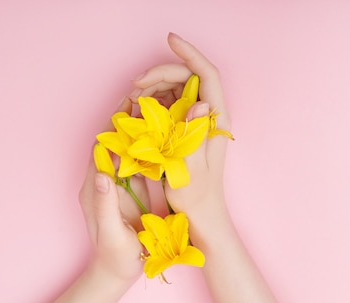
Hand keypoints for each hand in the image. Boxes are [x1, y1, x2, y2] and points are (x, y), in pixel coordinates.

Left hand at [79, 99, 148, 280]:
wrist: (117, 272)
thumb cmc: (115, 257)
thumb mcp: (110, 233)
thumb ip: (105, 204)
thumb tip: (102, 174)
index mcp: (95, 189)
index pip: (101, 149)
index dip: (113, 127)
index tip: (127, 106)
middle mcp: (103, 182)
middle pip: (113, 143)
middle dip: (126, 120)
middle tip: (143, 96)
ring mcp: (117, 186)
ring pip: (126, 151)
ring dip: (138, 130)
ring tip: (154, 107)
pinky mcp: (129, 192)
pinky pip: (137, 164)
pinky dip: (147, 148)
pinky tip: (162, 135)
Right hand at [131, 33, 231, 244]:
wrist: (200, 215)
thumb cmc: (196, 198)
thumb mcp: (192, 171)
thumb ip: (194, 137)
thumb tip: (199, 104)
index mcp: (216, 122)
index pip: (207, 75)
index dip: (190, 53)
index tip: (169, 40)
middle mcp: (208, 116)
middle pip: (187, 78)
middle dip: (160, 74)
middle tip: (135, 85)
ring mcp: (196, 122)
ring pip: (175, 90)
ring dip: (152, 88)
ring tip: (133, 101)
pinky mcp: (184, 130)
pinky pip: (168, 106)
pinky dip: (151, 103)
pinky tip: (137, 112)